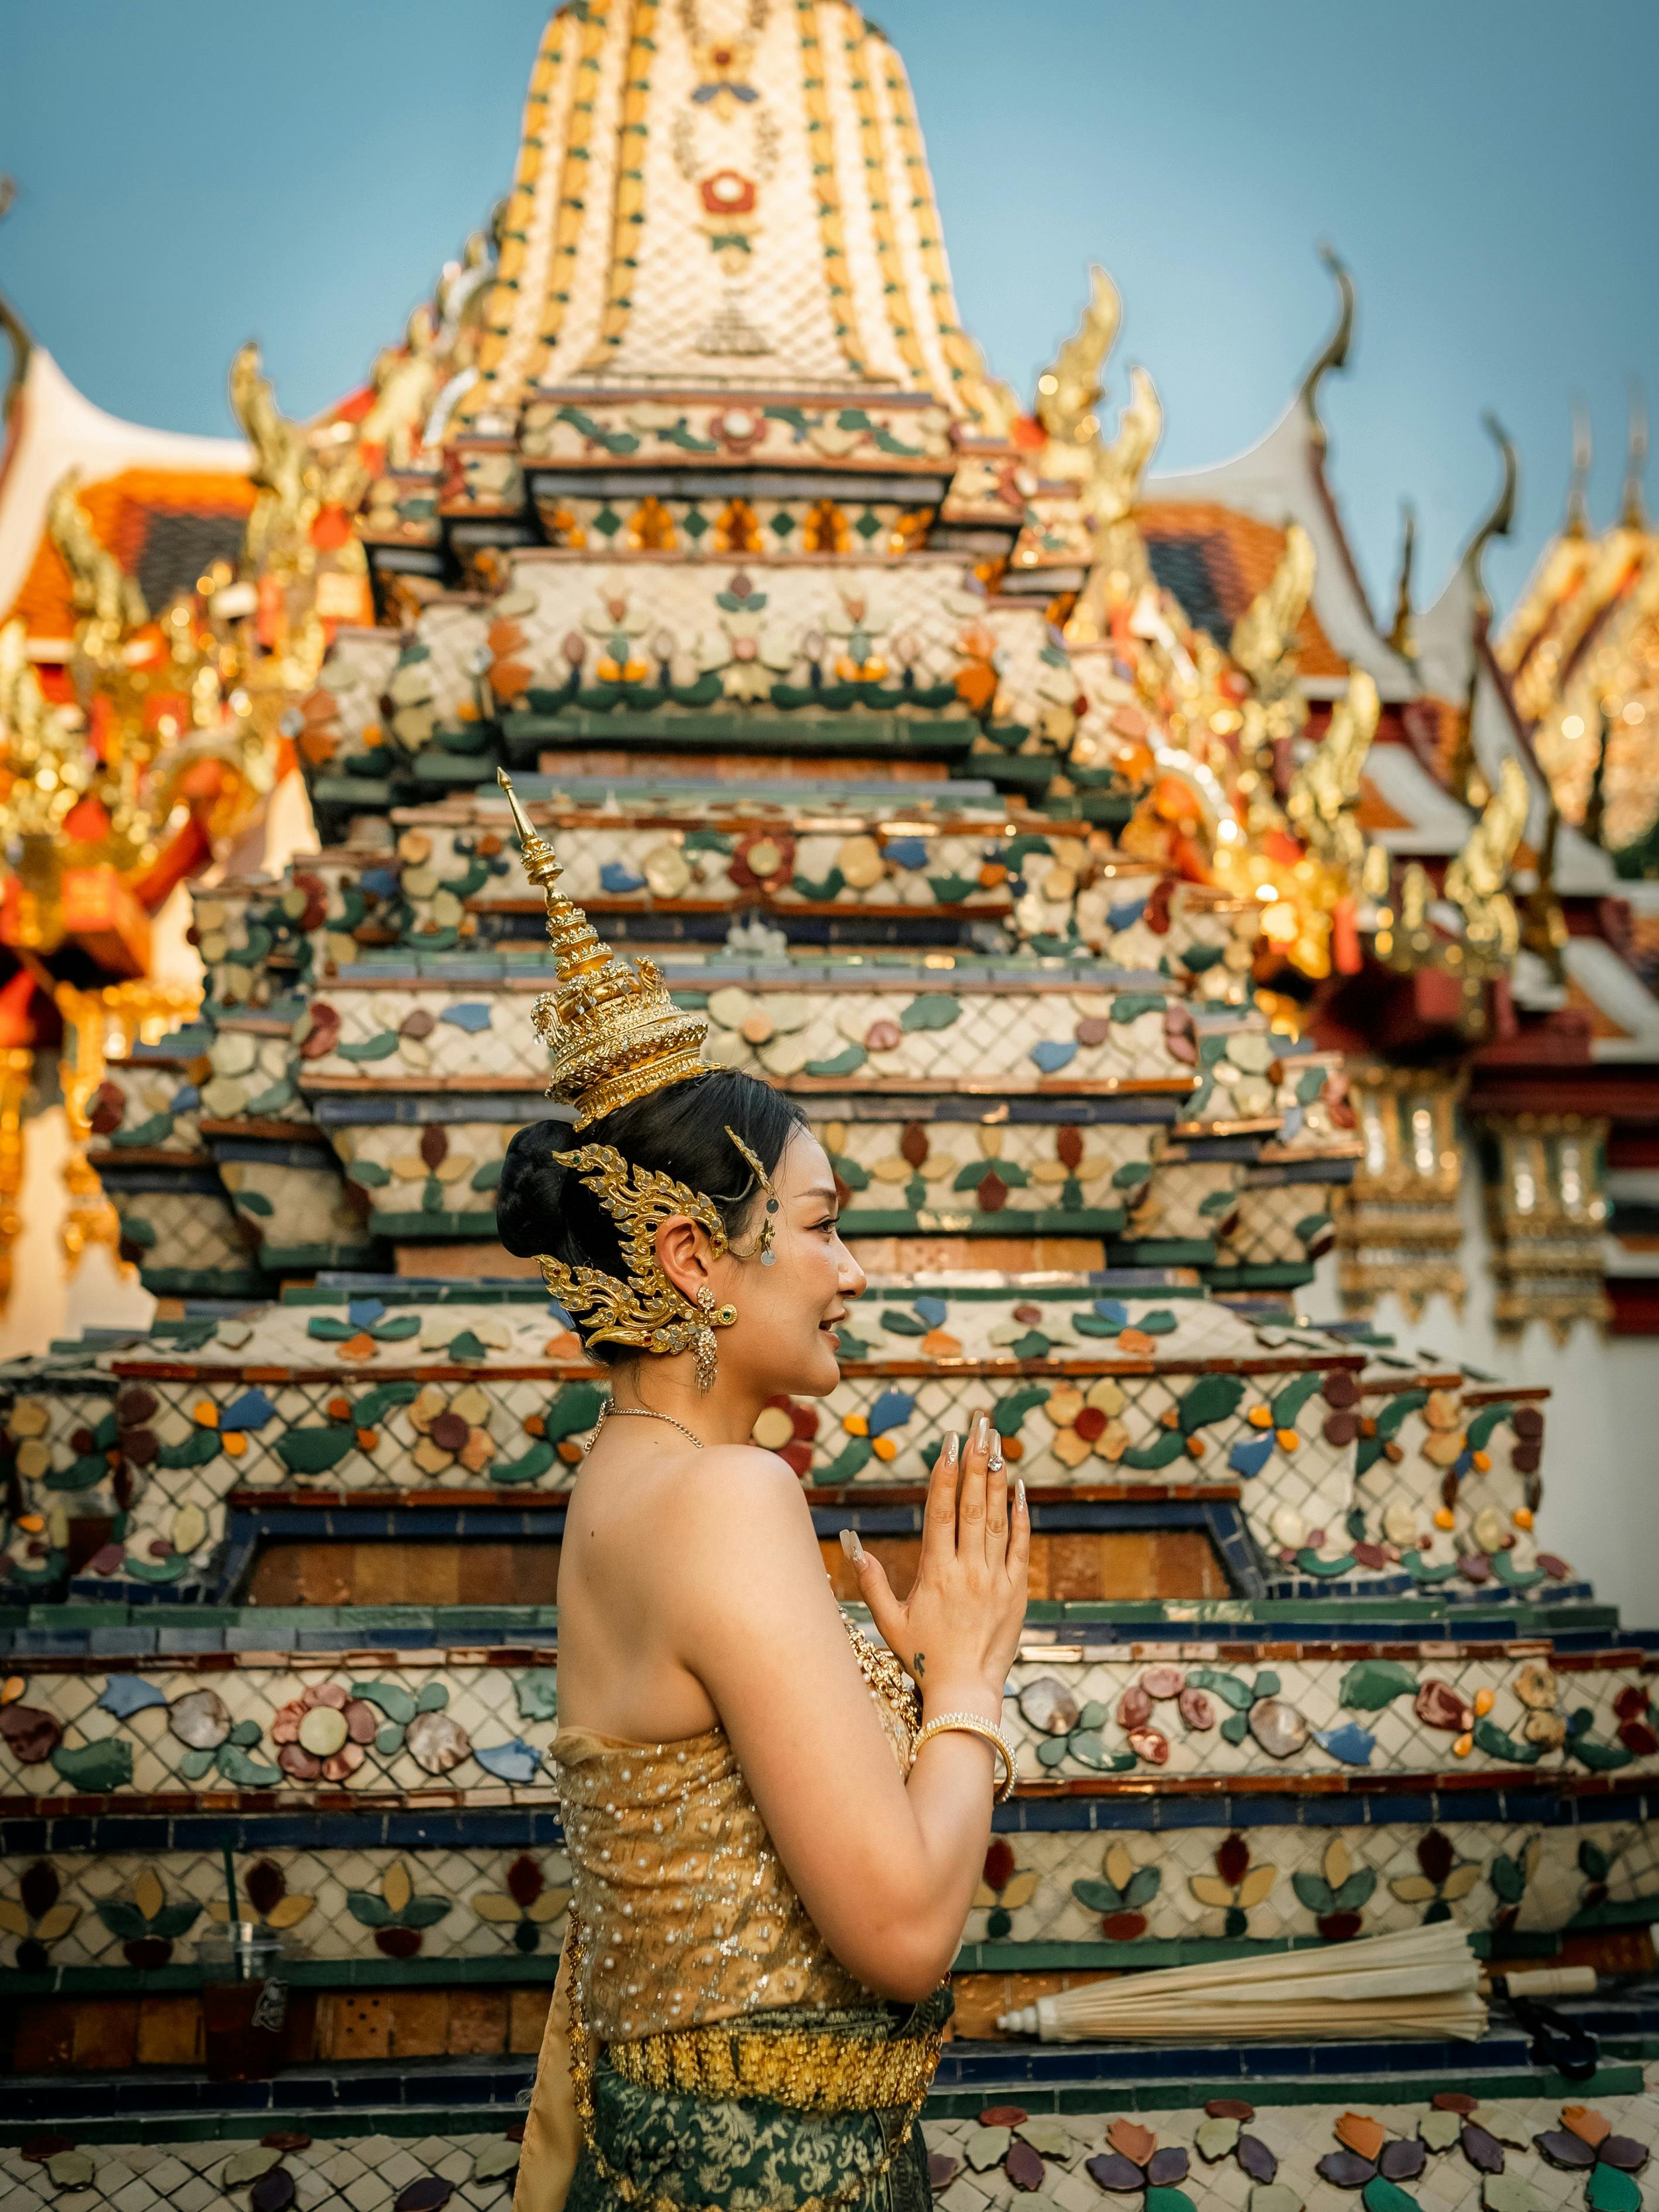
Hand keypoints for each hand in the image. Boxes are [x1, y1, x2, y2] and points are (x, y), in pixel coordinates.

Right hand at [841, 1412, 1028, 1713]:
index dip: (945, 1475)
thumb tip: (851, 1543)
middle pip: (973, 1505)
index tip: (948, 1443)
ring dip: (996, 1477)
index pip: (942, 1513)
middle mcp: (967, 1571)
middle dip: (974, 1461)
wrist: (965, 1692)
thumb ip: (870, 1581)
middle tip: (977, 1425)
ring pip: (997, 1519)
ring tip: (995, 1442)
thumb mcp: (888, 1621)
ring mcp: (995, 1579)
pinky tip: (1019, 1487)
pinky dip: (1020, 1514)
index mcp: (935, 1574)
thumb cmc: (922, 1657)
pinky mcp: (1017, 1591)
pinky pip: (1021, 1544)